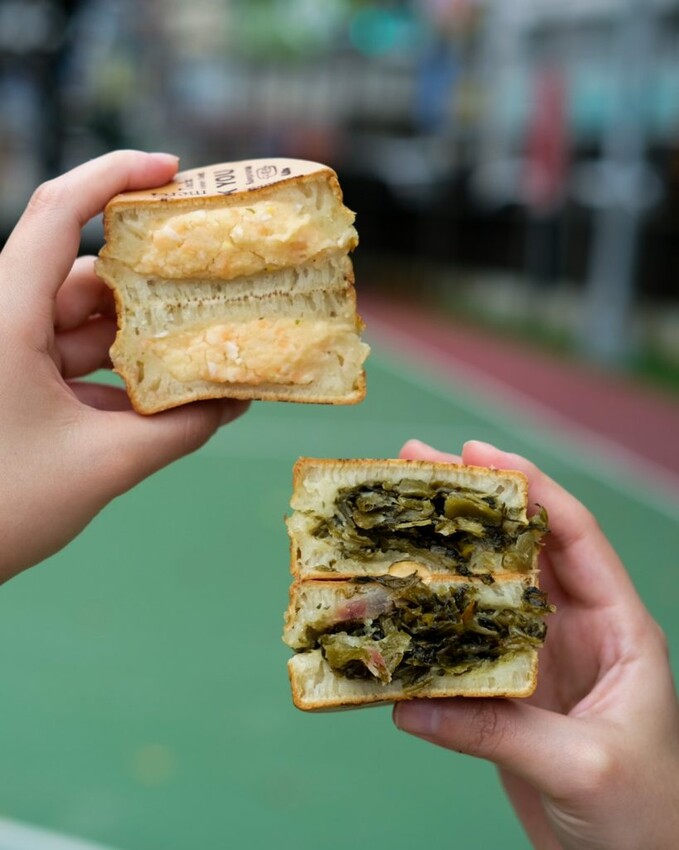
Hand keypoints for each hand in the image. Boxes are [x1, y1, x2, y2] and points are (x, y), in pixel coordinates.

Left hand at [0, 151, 248, 581]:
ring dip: (141, 340)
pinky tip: (166, 394)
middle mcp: (3, 323)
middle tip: (217, 287)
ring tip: (203, 349)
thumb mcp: (103, 466)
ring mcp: (7, 355)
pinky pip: (73, 362)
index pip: (56, 213)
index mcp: (5, 318)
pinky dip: (117, 376)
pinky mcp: (13, 386)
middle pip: (84, 275)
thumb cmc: (0, 509)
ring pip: (83, 325)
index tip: (172, 171)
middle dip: (152, 284)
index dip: (113, 176)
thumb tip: (239, 399)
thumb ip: (180, 431)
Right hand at [393, 439, 678, 849]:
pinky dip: (433, 619)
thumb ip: (501, 731)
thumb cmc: (643, 817)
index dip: (528, 487)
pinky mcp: (512, 687)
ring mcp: (541, 654)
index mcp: (618, 626)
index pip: (573, 535)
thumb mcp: (581, 766)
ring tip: (399, 515)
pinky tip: (399, 603)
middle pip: (522, 546)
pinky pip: (467, 640)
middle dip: (474, 501)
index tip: (476, 453)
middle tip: (417, 463)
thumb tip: (410, 705)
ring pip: (490, 586)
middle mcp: (577, 627)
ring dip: (448, 551)